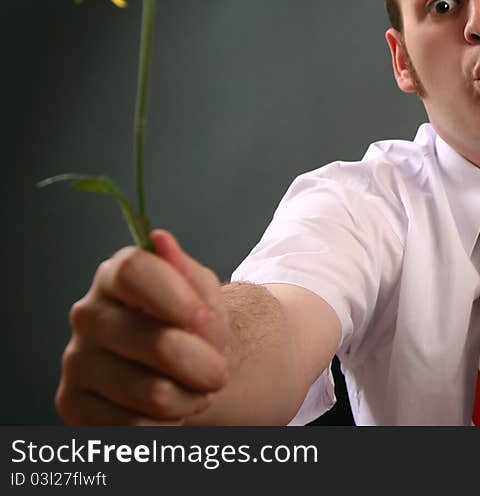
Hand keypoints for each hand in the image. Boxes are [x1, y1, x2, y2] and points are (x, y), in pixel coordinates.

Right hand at [55, 230, 228, 423]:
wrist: (178, 365)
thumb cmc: (188, 320)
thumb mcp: (199, 291)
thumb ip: (186, 272)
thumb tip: (160, 241)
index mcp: (116, 275)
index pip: (134, 272)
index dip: (178, 299)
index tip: (205, 321)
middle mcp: (88, 314)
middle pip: (158, 343)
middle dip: (206, 364)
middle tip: (218, 370)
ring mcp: (76, 360)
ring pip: (153, 392)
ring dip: (192, 397)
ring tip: (199, 389)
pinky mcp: (72, 403)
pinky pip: (134, 427)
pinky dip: (168, 422)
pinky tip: (171, 409)